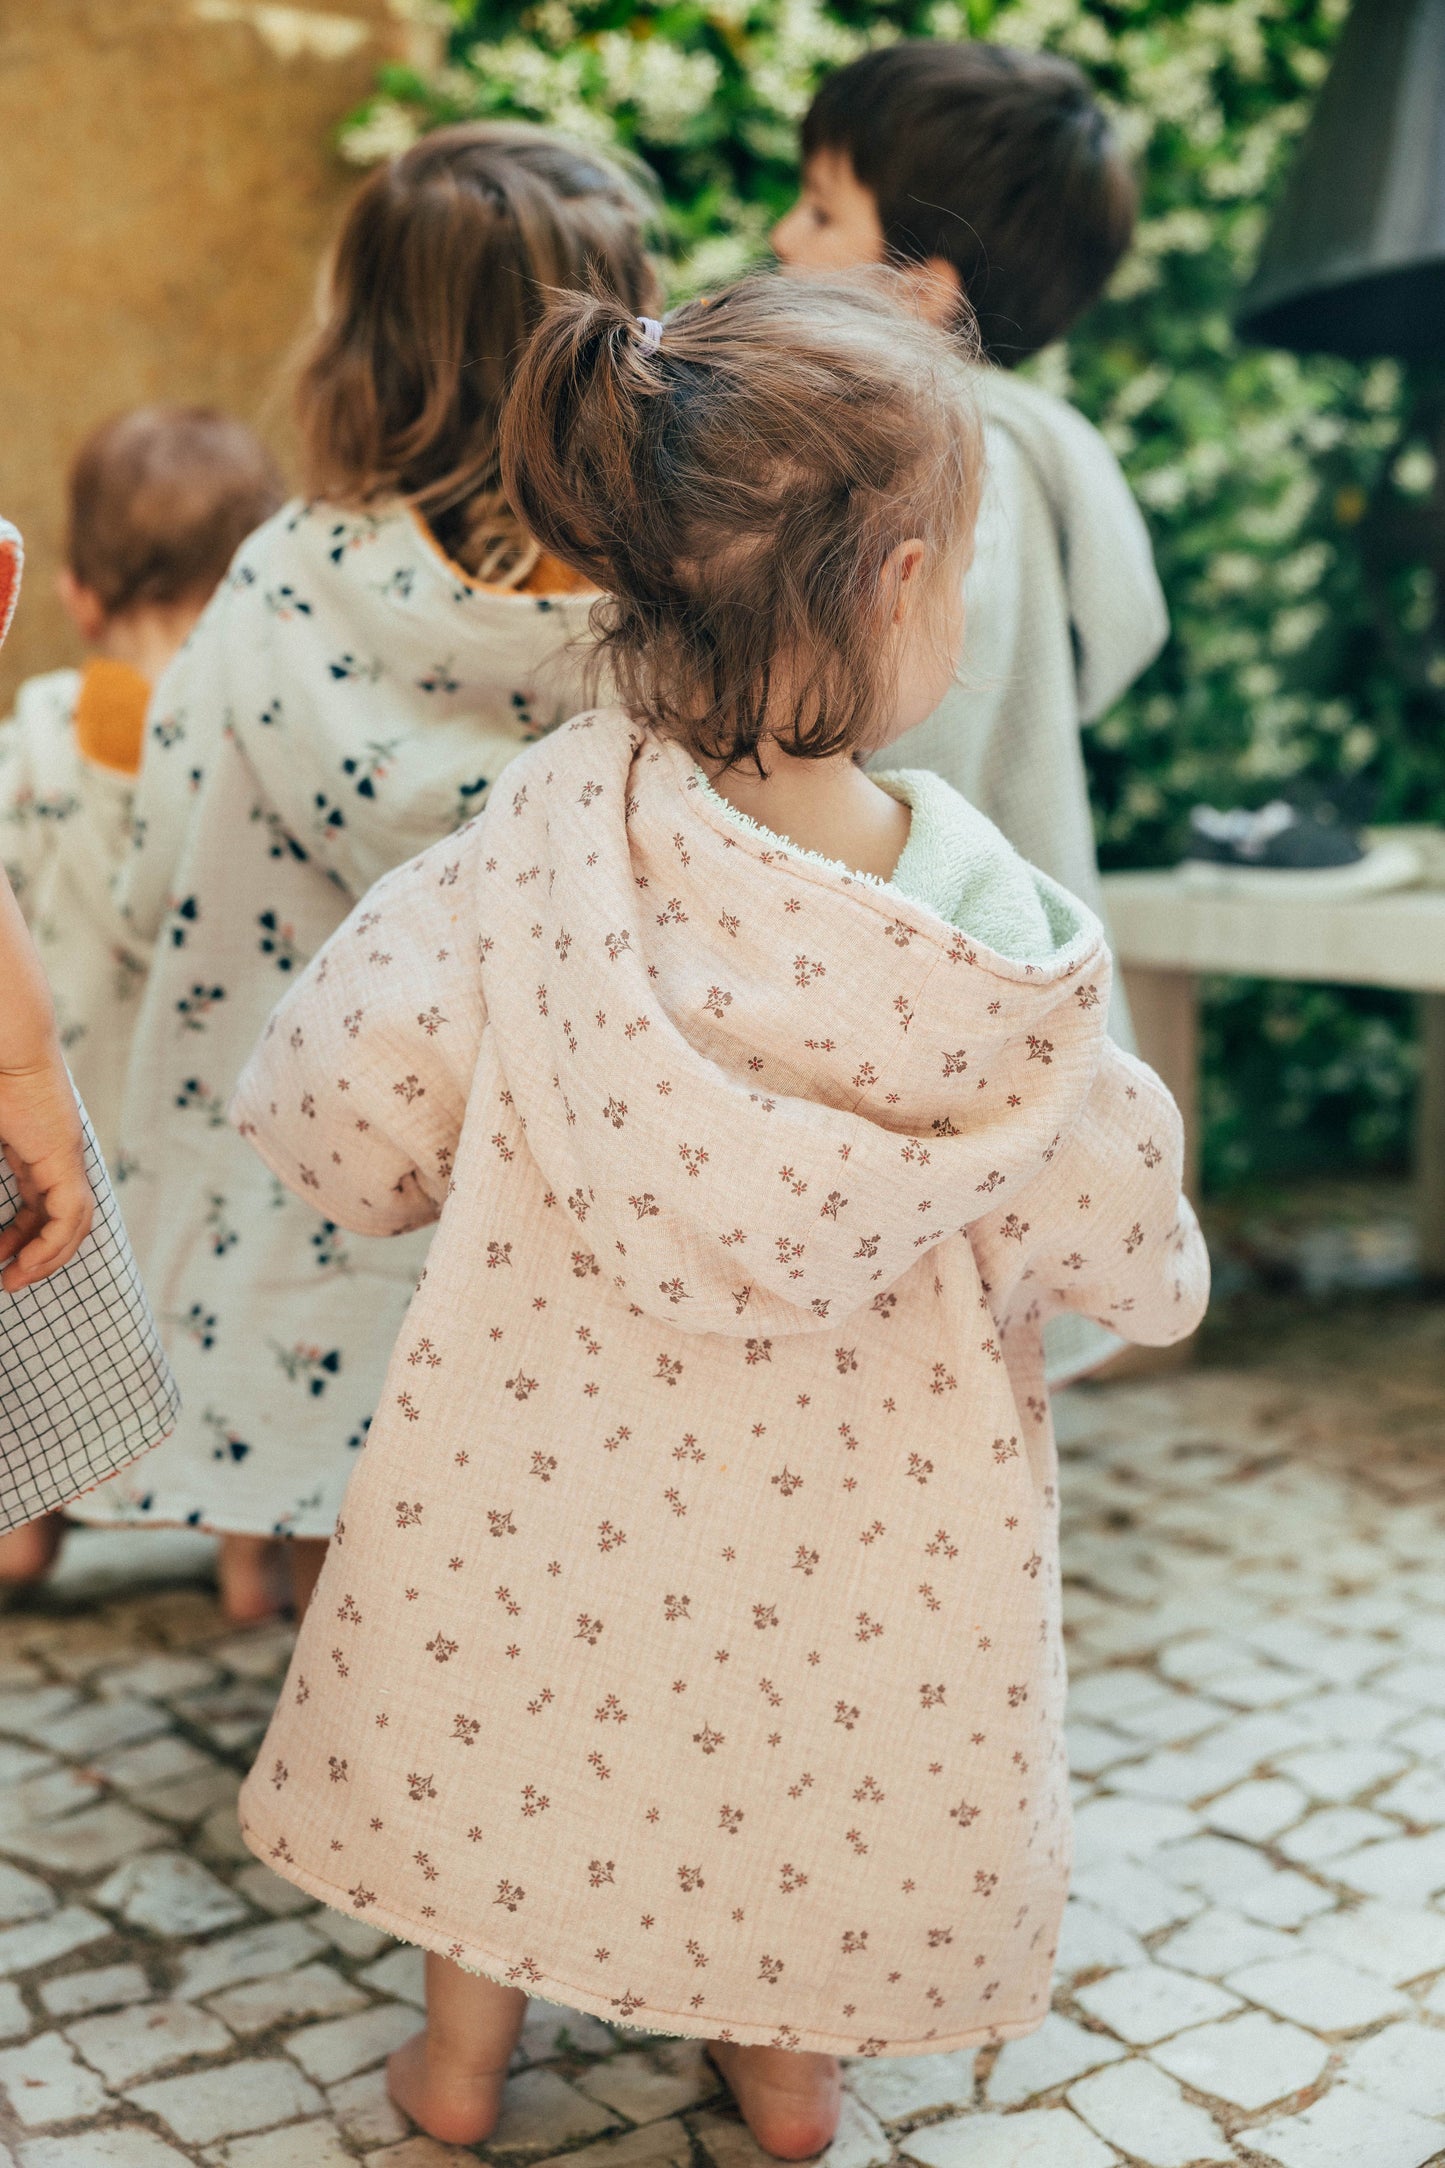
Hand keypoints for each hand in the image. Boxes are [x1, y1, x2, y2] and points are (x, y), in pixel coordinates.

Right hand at [0, 1051, 93, 1291]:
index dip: (23, 1236)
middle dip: (38, 1255)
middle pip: (62, 1218)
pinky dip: (53, 1243)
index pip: (40, 1204)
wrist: (5, 1045)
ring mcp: (64, 1156)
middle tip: (9, 1281)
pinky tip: (29, 1262)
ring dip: (49, 1257)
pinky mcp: (63, 1157)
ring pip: (73, 1222)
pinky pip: (69, 1214)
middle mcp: (56, 1156)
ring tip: (17, 1280)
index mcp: (35, 1150)